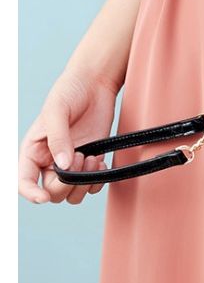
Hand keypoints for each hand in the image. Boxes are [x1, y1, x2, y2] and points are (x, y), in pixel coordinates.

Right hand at [18, 67, 120, 204]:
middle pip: (53, 192)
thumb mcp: (57, 110)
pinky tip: (101, 162)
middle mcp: (50, 161)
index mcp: (33, 151)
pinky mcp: (89, 161)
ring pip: (71, 194)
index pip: (24, 181)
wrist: (95, 84)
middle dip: (67, 182)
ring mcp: (71, 163)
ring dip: (83, 184)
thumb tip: (64, 166)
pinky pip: (90, 186)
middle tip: (81, 157)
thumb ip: (58, 138)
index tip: (43, 198)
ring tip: (91, 158)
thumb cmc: (70, 91)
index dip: (31, 193)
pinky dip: (96, 181)